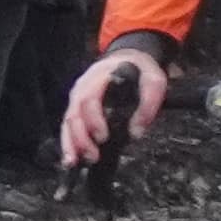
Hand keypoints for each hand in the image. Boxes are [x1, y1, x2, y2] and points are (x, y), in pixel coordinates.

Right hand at [62, 40, 174, 167]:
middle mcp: (83, 87)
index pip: (90, 99)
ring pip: (67, 122)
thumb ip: (148, 104)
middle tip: (93, 156)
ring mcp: (77, 98)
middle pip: (74, 113)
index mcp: (99, 77)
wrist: (129, 58)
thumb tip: (136, 132)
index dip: (94, 119)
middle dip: (81, 137)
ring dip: (70, 143)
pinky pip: (68, 126)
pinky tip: (69, 159)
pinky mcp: (77, 109)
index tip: (103, 137)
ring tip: (74, 162)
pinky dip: (67, 143)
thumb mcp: (153, 80)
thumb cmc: (140, 70)